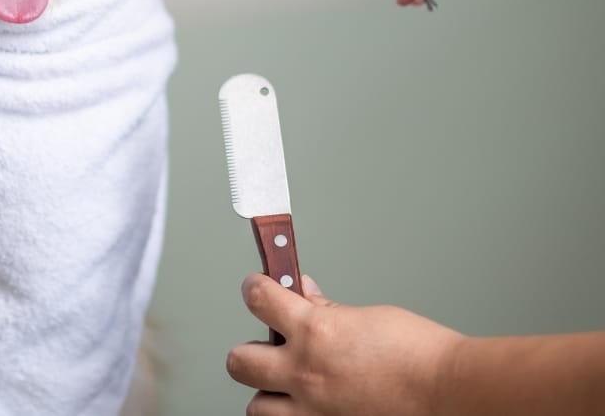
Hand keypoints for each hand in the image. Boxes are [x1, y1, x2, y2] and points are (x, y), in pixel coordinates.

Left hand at [226, 273, 462, 415]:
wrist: (452, 393)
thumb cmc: (421, 354)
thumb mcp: (367, 317)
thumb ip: (327, 311)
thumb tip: (304, 295)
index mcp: (314, 333)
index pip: (258, 299)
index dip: (254, 288)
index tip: (257, 288)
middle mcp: (305, 373)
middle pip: (239, 361)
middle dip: (250, 350)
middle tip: (269, 347)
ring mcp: (314, 411)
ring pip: (257, 407)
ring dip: (267, 394)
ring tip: (286, 387)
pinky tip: (309, 409)